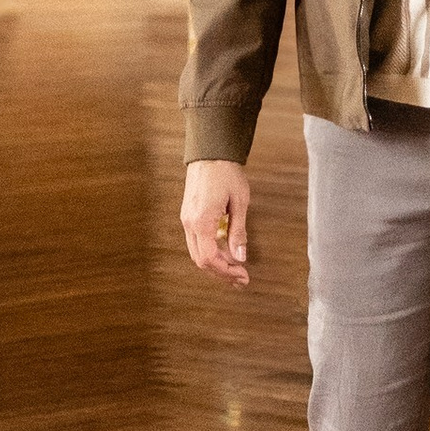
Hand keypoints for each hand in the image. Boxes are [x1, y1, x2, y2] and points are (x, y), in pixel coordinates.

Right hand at [181, 160, 251, 287]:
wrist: (210, 152)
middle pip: (201, 260)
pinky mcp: (188, 215)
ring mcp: (187, 219)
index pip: (210, 259)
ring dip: (216, 264)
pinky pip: (197, 241)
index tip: (243, 275)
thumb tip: (241, 256)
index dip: (226, 272)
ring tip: (235, 268)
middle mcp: (189, 223)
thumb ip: (239, 231)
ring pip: (197, 253)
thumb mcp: (240, 202)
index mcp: (202, 221)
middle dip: (221, 273)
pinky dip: (210, 251)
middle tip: (241, 278)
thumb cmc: (226, 172)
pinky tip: (225, 251)